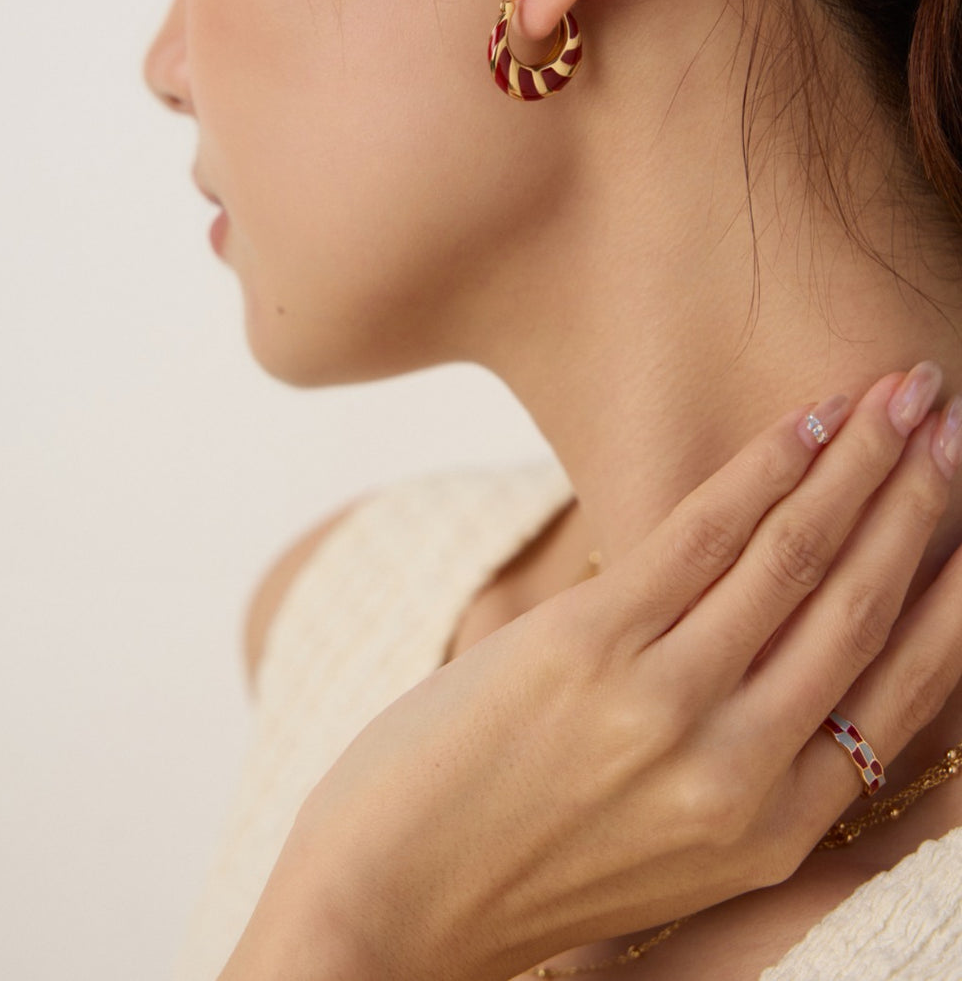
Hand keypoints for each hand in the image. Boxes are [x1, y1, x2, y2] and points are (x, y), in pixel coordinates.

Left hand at [221, 366, 961, 980]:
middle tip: (958, 420)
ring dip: (863, 462)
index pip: (904, 688)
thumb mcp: (675, 839)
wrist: (390, 904)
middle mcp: (742, 772)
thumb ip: (743, 753)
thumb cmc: (528, 858)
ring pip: (798, 558)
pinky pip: (704, 536)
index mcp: (776, 828)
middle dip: (924, 500)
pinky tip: (806, 420)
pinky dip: (765, 468)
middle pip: (865, 606)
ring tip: (904, 392)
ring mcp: (668, 707)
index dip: (953, 590)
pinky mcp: (591, 649)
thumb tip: (785, 631)